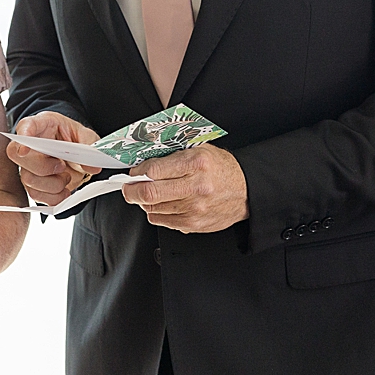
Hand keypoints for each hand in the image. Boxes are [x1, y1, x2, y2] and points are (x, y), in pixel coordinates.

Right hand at [6, 111, 100, 205]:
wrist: (78, 156)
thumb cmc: (77, 140)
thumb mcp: (87, 137)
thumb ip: (90, 147)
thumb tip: (92, 166)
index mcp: (42, 125)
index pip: (26, 126)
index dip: (23, 136)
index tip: (25, 149)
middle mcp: (30, 145)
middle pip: (18, 155)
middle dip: (43, 166)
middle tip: (62, 166)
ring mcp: (28, 165)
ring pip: (28, 178)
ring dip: (52, 184)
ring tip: (66, 178)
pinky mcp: (33, 184)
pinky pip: (36, 195)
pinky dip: (53, 197)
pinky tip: (64, 191)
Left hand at [120, 144, 249, 232]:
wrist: (246, 190)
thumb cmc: (221, 169)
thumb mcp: (200, 150)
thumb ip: (173, 155)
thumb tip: (144, 162)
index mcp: (196, 163)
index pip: (154, 170)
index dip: (137, 172)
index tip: (134, 172)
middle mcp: (195, 187)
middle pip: (150, 193)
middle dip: (131, 190)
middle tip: (128, 187)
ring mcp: (195, 208)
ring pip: (153, 208)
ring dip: (144, 201)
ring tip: (149, 194)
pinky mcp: (194, 224)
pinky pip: (162, 221)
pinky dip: (156, 212)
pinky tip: (163, 204)